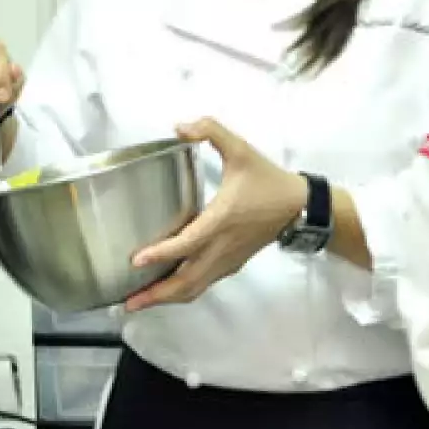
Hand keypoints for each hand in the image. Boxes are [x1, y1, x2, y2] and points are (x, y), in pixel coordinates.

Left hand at [122, 117, 307, 311]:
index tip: (136, 260)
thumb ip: (211, 131)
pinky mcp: (232, 263)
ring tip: (139, 302)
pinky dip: (183, 292)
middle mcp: (222, 246)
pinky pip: (204, 284)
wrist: (300, 206)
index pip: (188, 243)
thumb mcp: (241, 150)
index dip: (162, 253)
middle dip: (156, 294)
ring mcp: (228, 259)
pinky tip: (167, 290)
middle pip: (187, 281)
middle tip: (128, 301)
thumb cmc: (268, 180)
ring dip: (167, 298)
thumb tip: (180, 127)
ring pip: (195, 288)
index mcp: (221, 220)